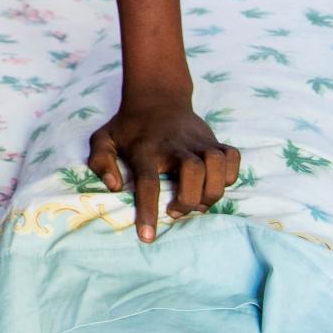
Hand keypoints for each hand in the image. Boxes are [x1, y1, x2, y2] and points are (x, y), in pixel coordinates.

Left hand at [87, 99, 238, 242]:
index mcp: (145, 149)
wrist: (157, 96)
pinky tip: (214, 183)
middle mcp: (174, 144)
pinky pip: (232, 157)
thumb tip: (114, 186)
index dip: (148, 210)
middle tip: (175, 211)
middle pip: (193, 170)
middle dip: (189, 199)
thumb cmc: (129, 126)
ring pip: (216, 163)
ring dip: (212, 190)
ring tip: (197, 202)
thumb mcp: (103, 139)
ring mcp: (197, 140)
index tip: (147, 237)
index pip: (148, 181)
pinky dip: (229, 174)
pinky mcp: (214, 139)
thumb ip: (100, 161)